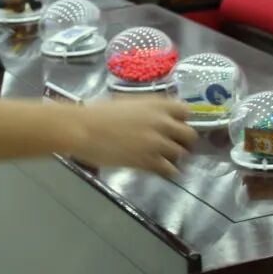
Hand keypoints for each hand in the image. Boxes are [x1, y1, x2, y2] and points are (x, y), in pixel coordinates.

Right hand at [71, 99, 196, 178]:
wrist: (83, 129)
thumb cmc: (98, 112)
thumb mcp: (128, 102)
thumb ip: (147, 110)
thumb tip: (156, 117)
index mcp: (157, 104)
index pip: (186, 111)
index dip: (181, 120)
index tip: (175, 125)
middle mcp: (162, 122)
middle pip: (189, 135)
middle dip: (183, 141)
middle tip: (174, 145)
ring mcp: (157, 143)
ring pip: (181, 154)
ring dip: (174, 157)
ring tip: (164, 158)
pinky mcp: (148, 161)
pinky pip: (169, 170)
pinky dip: (167, 171)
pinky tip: (160, 170)